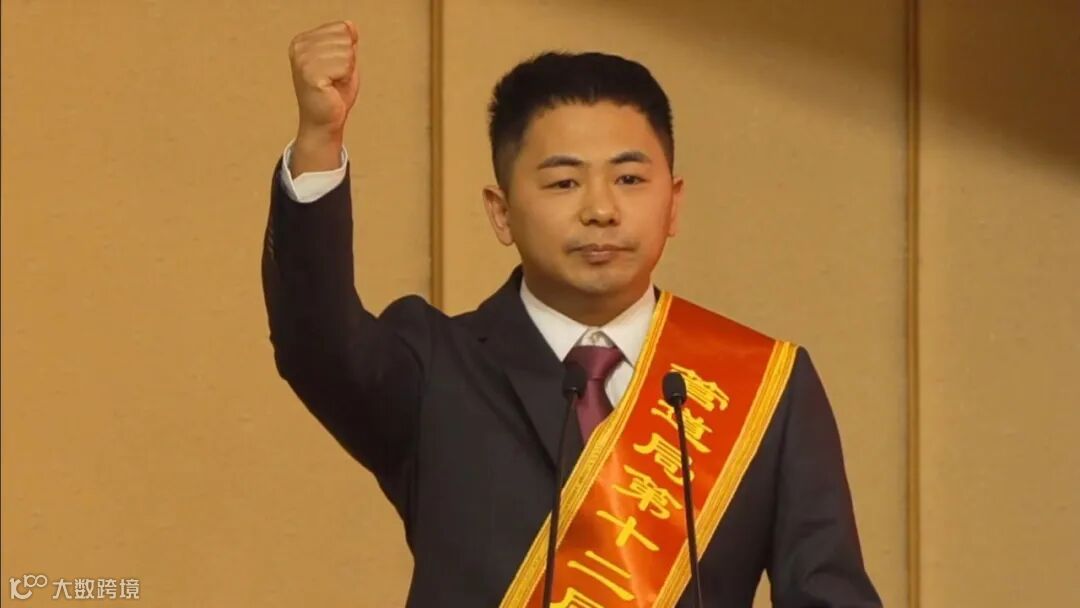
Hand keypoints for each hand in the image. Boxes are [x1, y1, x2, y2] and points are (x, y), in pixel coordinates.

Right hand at [287, 20, 358, 173]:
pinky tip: (332, 88)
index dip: (347, 51)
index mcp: (303, 40)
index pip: (342, 28)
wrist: (324, 121)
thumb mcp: (343, 60)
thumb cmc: (333, 93)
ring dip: (347, 71)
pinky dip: (345, 79)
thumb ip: (346, 41)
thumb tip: (350, 25)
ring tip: (333, 84)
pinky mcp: (311, 74)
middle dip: (348, 61)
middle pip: (345, 39)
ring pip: (347, 52)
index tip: (334, 68)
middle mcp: (299, 47)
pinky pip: (345, 66)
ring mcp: (303, 60)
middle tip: (335, 78)